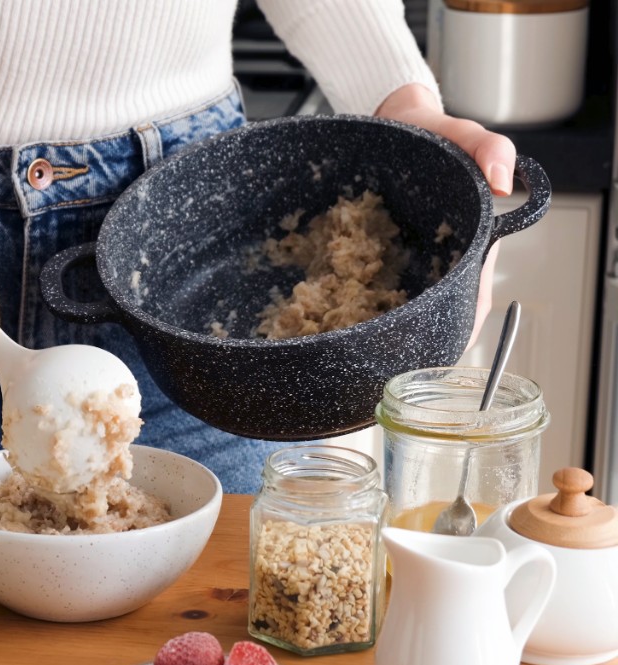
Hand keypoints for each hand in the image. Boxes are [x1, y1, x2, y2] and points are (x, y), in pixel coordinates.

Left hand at [375, 84, 514, 345]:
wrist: (388, 124)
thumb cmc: (432, 132)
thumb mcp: (463, 132)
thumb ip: (490, 148)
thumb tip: (504, 181)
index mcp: (469, 246)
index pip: (473, 301)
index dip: (461, 330)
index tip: (441, 353)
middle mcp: (438, 262)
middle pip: (436, 317)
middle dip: (419, 342)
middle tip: (393, 367)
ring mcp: (406, 263)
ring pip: (401, 309)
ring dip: (386, 331)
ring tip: (363, 356)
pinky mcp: (374, 257)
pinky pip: (366, 287)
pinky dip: (355, 305)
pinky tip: (334, 320)